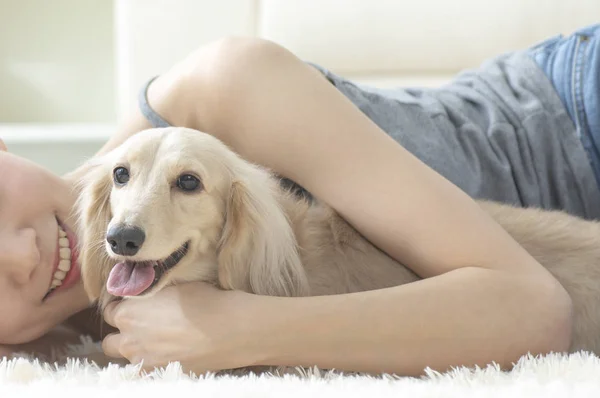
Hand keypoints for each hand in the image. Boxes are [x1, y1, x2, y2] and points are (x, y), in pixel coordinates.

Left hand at [101, 282, 262, 373]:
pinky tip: (170, 353)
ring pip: (127, 358)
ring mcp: (142, 361)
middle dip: (123, 334)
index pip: (110, 311)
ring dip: (137, 349)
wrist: (229, 329)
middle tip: (143, 326)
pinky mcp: (158, 375)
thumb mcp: (173, 286)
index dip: (123, 308)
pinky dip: (151, 362)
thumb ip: (150, 294)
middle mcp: (129, 339)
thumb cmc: (205, 302)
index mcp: (128, 312)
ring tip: (160, 341)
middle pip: (110, 340)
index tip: (136, 307)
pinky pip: (144, 370)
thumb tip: (144, 295)